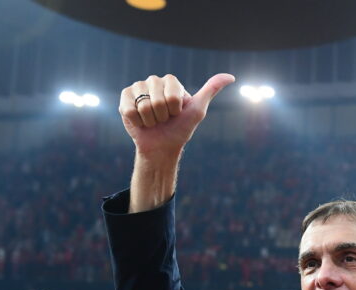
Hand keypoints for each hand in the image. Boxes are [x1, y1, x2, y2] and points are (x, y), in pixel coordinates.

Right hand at [119, 73, 234, 158]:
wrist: (162, 146)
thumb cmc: (181, 129)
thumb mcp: (198, 110)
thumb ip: (211, 90)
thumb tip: (231, 77)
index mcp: (171, 81)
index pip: (172, 95)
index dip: (175, 110)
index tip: (176, 113)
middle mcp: (154, 81)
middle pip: (157, 100)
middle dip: (162, 116)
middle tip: (164, 119)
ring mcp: (138, 88)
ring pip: (143, 105)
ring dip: (150, 120)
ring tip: (153, 121)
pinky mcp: (124, 98)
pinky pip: (129, 109)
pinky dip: (137, 121)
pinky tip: (141, 121)